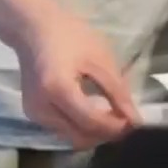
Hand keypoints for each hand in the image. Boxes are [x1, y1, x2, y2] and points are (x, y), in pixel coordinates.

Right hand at [10, 0, 140, 148]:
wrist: (33, 30)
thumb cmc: (69, 37)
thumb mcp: (100, 60)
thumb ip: (118, 93)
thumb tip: (134, 120)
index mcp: (58, 89)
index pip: (91, 122)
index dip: (115, 126)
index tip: (134, 121)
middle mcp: (42, 108)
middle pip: (80, 137)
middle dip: (105, 134)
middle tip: (124, 121)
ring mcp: (34, 113)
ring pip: (70, 137)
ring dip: (93, 132)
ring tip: (110, 116)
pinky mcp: (33, 114)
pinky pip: (61, 130)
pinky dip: (80, 126)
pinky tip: (92, 111)